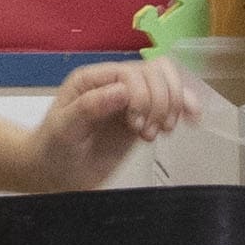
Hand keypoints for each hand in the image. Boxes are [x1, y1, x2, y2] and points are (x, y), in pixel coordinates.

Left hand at [24, 55, 204, 189]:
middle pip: (154, 73)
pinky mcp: (142, 118)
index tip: (135, 125)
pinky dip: (184, 107)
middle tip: (147, 132)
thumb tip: (120, 91)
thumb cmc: (53, 148)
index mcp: (92, 79)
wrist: (55, 172)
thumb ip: (89, 107)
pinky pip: (169, 102)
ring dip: (173, 104)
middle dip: (159, 101)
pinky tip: (191, 119)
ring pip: (165, 82)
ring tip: (161, 130)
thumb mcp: (64, 128)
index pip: (130, 72)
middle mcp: (114, 84)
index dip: (141, 95)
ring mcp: (131, 101)